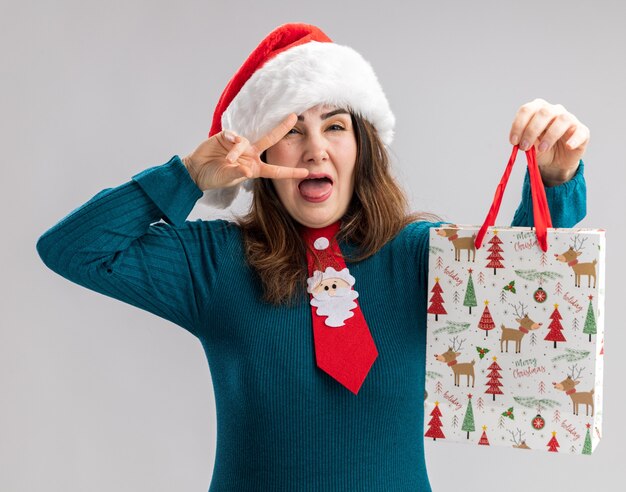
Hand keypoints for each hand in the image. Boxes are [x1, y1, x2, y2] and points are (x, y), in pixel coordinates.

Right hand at [182, 113, 308, 190]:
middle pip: (270, 140)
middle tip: (294, 117)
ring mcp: (239, 145)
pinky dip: (230, 141)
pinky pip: (233, 136)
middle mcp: (250, 155)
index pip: (276, 170)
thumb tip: (247, 170)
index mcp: (254, 168)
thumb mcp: (226, 178)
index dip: (290, 172)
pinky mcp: (226, 137)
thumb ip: (236, 173)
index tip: (306, 173)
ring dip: (236, 151)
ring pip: (245, 142)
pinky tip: (225, 144)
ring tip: (226, 160)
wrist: (195, 170)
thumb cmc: (213, 177)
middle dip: (282, 128)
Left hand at [509, 99, 589, 185]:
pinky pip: (580, 132)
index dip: (518, 125)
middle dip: (531, 130)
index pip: (527, 110)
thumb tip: (520, 142)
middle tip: (524, 147)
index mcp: (538, 110)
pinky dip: (574, 139)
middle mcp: (554, 111)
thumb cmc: (540, 148)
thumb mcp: (529, 145)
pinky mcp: (582, 131)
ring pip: (562, 120)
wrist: (556, 161)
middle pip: (544, 112)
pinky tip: (568, 146)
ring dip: (550, 135)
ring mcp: (570, 119)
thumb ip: (524, 141)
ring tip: (542, 149)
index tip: (513, 142)